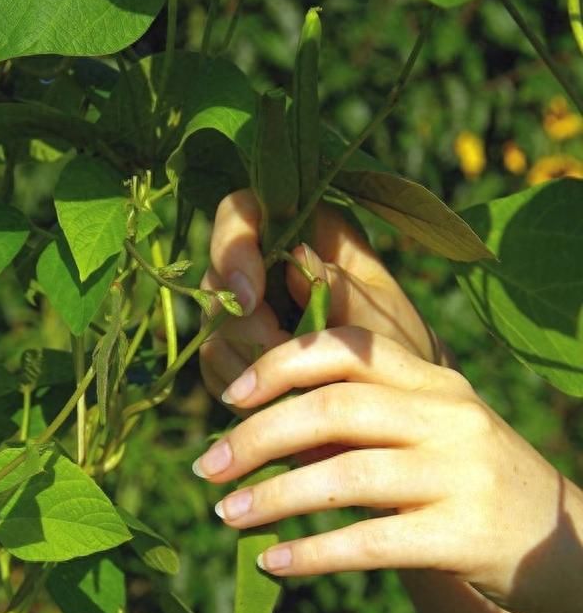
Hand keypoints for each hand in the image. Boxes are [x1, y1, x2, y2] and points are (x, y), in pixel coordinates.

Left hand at [193, 327, 582, 612]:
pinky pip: (370, 542)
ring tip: (225, 516)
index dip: (278, 366)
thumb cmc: (476, 484)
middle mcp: (447, 415)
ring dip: (272, 496)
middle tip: (206, 468)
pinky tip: (274, 564)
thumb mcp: (435, 430)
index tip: (228, 397)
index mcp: (433, 381)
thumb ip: (369, 414)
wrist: (570, 544)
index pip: (346, 348)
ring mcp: (458, 475)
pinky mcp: (463, 537)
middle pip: (333, 409)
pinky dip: (313, 553)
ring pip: (345, 475)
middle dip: (257, 436)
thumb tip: (269, 422)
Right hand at [200, 190, 449, 404]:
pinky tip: (280, 399)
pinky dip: (242, 388)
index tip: (250, 298)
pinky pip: (216, 366)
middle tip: (281, 355)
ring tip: (295, 385)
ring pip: (212, 325)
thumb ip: (342, 288)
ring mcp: (246, 309)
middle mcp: (267, 263)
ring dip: (246, 361)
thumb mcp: (381, 316)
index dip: (233, 247)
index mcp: (307, 230)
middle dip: (244, 323)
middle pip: (217, 275)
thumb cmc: (400, 343)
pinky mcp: (235, 350)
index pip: (242, 212)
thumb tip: (298, 257)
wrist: (396, 396)